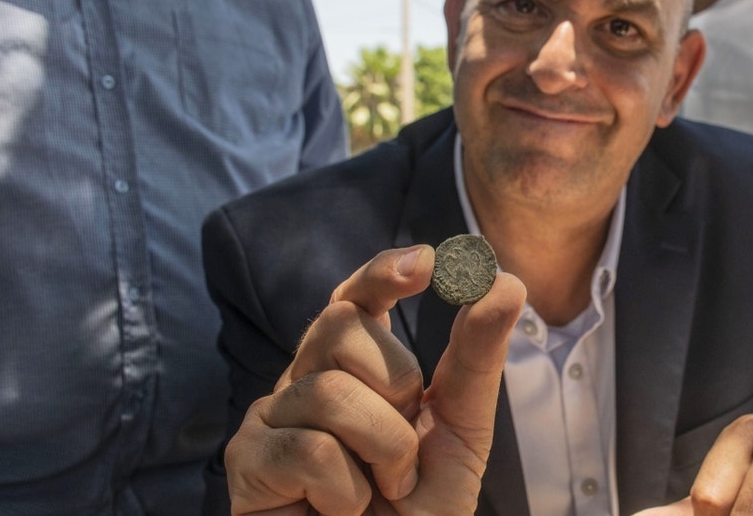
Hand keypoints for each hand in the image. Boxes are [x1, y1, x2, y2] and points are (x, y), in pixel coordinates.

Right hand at [223, 245, 526, 514]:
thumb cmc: (419, 505)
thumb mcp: (463, 427)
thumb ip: (477, 356)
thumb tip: (505, 280)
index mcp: (354, 364)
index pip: (356, 296)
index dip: (382, 273)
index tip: (425, 262)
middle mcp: (305, 378)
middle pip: (340, 327)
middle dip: (395, 384)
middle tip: (406, 444)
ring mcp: (270, 417)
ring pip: (329, 391)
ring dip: (383, 452)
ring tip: (380, 488)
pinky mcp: (247, 462)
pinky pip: (309, 449)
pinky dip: (347, 490)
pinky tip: (342, 508)